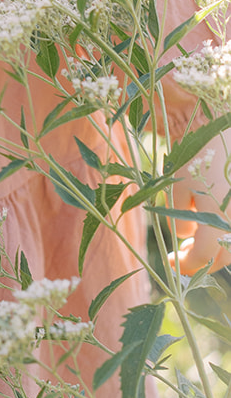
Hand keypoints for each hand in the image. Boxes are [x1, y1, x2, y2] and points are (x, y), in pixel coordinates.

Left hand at [171, 139, 230, 274]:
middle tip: (182, 254)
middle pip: (224, 257)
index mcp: (218, 216)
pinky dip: (225, 237)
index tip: (172, 260)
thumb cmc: (195, 158)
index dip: (188, 264)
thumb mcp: (177, 188)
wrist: (221, 134)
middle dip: (202, 262)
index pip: (205, 255)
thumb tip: (186, 236)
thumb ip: (179, 219)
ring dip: (216, 251)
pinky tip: (209, 227)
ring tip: (195, 240)